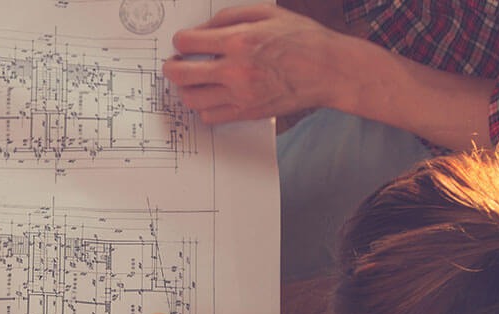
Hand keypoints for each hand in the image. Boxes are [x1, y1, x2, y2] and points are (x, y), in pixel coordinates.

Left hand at [163, 4, 350, 124]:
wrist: (327, 70)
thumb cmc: (301, 37)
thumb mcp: (266, 13)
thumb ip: (230, 17)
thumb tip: (202, 29)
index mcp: (239, 41)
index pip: (188, 43)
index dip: (180, 41)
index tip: (183, 42)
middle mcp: (236, 71)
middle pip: (182, 75)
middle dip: (171, 68)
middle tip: (173, 64)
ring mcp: (240, 95)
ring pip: (192, 99)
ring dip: (187, 88)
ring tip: (194, 80)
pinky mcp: (246, 112)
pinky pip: (209, 116)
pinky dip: (204, 106)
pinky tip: (210, 95)